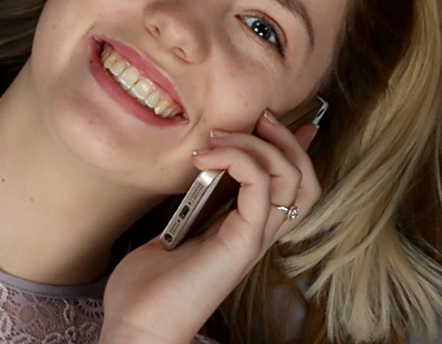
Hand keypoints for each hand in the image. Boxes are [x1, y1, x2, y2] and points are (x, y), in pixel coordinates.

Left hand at [98, 112, 321, 343]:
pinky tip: (208, 156)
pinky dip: (239, 158)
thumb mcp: (178, 227)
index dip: (301, 152)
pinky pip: (260, 187)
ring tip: (221, 136)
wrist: (136, 327)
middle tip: (260, 119)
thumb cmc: (148, 286)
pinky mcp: (241, 243)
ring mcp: (253, 240)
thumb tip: (200, 167)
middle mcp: (259, 235)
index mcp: (247, 230)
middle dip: (288, 139)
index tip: (301, 121)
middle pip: (305, 181)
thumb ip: (196, 198)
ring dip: (261, 143)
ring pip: (292, 179)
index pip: (294, 189)